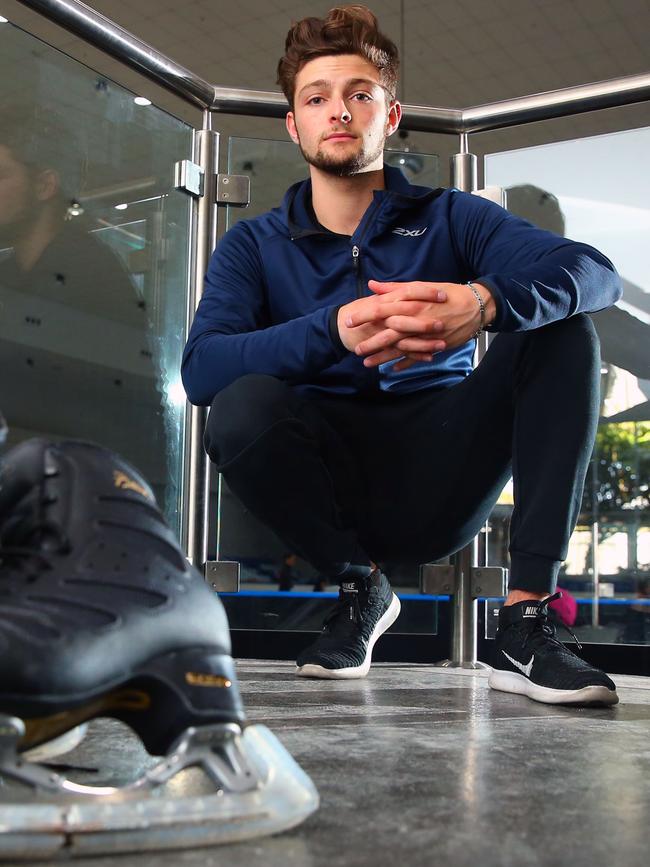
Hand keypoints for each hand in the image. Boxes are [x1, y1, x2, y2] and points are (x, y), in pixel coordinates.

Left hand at [348, 280, 494, 366]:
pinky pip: (417, 357)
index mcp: (411, 303)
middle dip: (370, 342)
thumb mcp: (421, 286)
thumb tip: (372, 285)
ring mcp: (425, 335)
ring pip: (400, 348)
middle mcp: (416, 320)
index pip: (381, 309)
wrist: (476, 306)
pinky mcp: (435, 345)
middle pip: (388, 333)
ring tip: (366, 363)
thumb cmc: (447, 293)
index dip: (364, 315)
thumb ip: (395, 288)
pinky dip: (405, 363)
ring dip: (382, 357)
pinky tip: (392, 369)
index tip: (348, 320)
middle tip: (353, 348)